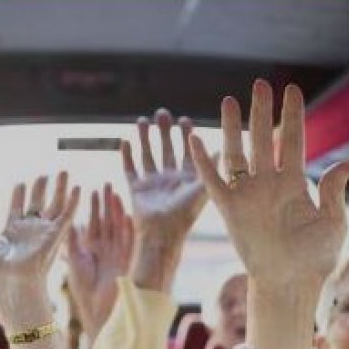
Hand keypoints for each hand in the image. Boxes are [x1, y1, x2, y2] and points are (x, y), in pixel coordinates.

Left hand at [0, 172, 80, 324]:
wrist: (13, 287)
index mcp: (13, 232)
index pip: (18, 208)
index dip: (19, 195)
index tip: (20, 183)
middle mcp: (30, 231)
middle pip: (37, 203)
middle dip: (40, 188)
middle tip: (45, 174)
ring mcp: (44, 232)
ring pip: (54, 205)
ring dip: (60, 188)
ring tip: (64, 172)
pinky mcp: (55, 236)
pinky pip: (67, 215)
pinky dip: (73, 201)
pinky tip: (78, 188)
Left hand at [65, 184, 133, 340]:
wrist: (99, 310)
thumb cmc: (84, 290)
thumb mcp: (75, 261)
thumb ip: (73, 242)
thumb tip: (67, 222)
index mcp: (93, 249)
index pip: (94, 223)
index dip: (93, 207)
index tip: (91, 190)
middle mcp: (107, 249)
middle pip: (107, 221)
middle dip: (106, 203)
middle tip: (105, 184)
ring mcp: (118, 254)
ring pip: (118, 227)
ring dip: (116, 211)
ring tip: (115, 193)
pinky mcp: (126, 261)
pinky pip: (129, 241)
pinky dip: (128, 228)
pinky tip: (127, 214)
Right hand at [123, 109, 207, 244]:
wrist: (162, 234)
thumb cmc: (185, 215)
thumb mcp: (202, 188)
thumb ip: (210, 167)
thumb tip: (222, 146)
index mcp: (188, 179)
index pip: (187, 152)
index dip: (186, 135)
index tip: (184, 119)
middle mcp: (170, 179)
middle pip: (167, 149)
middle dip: (165, 131)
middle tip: (162, 113)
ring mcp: (152, 184)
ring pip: (148, 155)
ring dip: (145, 138)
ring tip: (143, 120)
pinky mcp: (136, 189)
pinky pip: (130, 168)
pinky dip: (127, 155)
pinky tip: (125, 139)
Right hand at [188, 79, 348, 291]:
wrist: (289, 283)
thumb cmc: (315, 257)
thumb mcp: (333, 221)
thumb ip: (334, 191)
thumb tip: (348, 163)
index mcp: (295, 184)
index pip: (294, 141)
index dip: (293, 115)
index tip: (292, 90)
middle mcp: (270, 184)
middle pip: (264, 139)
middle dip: (262, 111)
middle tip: (260, 84)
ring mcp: (248, 195)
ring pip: (238, 153)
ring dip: (232, 128)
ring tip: (229, 101)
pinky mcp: (229, 210)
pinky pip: (213, 182)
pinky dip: (204, 163)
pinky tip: (195, 141)